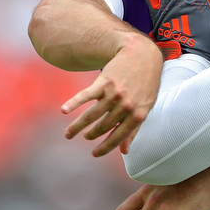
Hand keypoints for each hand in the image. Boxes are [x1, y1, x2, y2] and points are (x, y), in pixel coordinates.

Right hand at [61, 35, 162, 155]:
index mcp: (138, 114)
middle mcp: (126, 106)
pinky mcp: (104, 82)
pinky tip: (64, 110)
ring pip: (91, 115)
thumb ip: (134, 129)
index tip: (94, 154)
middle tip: (84, 137)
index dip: (105, 148)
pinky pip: (86, 96)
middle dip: (90, 135)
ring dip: (77, 126)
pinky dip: (73, 103)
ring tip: (69, 133)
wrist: (142, 55)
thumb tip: (125, 152)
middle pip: (102, 126)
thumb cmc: (145, 84)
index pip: (118, 137)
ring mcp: (114, 93)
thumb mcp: (145, 107)